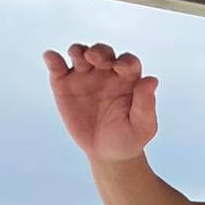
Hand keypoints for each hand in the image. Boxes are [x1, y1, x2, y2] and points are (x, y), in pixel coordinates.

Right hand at [44, 43, 158, 161]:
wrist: (108, 154)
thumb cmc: (129, 138)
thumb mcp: (143, 126)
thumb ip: (146, 104)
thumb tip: (152, 80)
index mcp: (128, 80)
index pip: (128, 62)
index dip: (125, 61)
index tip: (120, 68)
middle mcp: (106, 73)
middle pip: (103, 52)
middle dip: (99, 52)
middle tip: (94, 59)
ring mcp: (84, 76)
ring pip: (79, 53)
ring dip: (78, 51)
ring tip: (79, 60)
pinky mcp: (64, 84)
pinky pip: (56, 66)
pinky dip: (52, 59)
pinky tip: (52, 59)